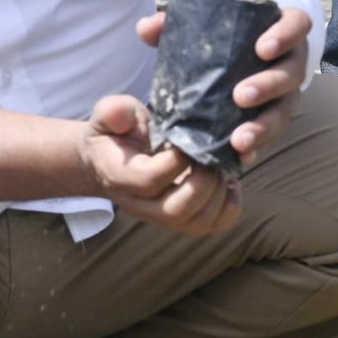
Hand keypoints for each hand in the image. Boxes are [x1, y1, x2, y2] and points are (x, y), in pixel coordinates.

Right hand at [77, 94, 241, 234]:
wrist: (111, 160)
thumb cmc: (115, 133)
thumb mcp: (108, 114)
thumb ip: (113, 111)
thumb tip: (124, 117)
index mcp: (120, 178)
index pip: (150, 180)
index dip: (176, 161)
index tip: (186, 140)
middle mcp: (140, 206)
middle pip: (176, 210)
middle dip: (204, 181)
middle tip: (210, 155)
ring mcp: (161, 218)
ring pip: (197, 223)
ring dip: (219, 193)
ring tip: (220, 166)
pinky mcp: (182, 221)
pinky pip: (213, 226)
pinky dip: (229, 206)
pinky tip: (229, 182)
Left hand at [136, 6, 312, 170]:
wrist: (225, 64)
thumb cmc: (218, 39)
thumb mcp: (199, 28)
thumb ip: (172, 24)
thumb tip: (146, 28)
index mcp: (280, 28)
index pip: (297, 24)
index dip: (285, 35)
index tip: (261, 48)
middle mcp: (289, 61)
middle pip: (293, 72)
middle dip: (269, 85)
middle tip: (241, 96)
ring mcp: (286, 93)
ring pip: (284, 110)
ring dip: (264, 125)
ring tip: (239, 139)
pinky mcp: (274, 118)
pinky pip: (271, 135)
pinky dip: (257, 147)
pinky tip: (241, 157)